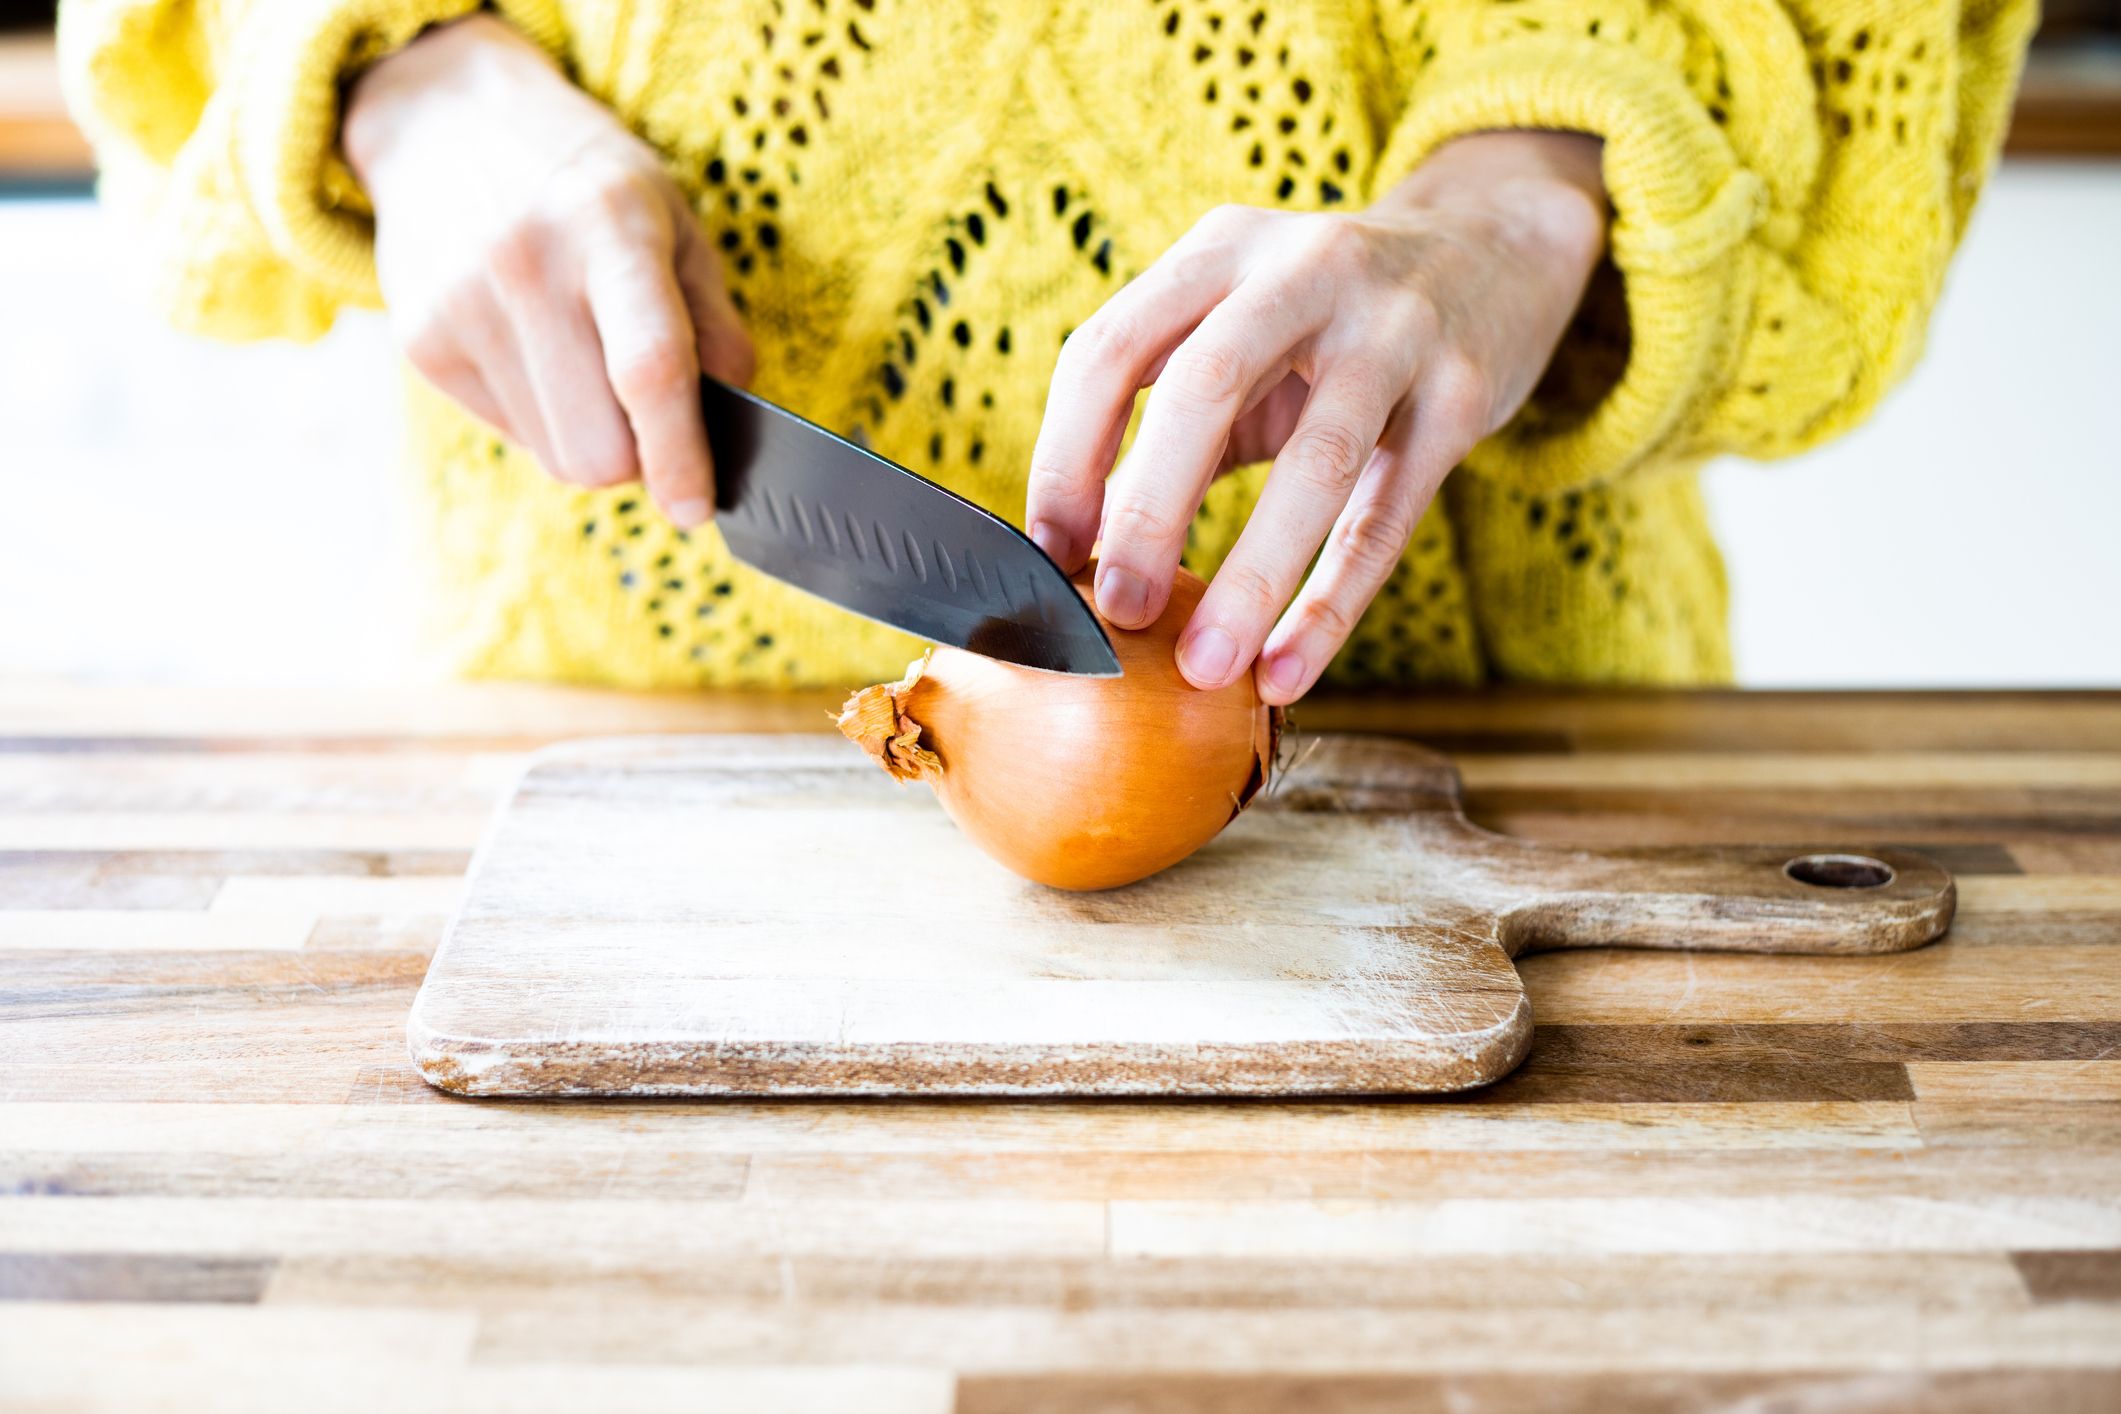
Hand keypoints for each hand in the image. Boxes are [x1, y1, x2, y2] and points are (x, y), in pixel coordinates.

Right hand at [344, 15, 752, 527]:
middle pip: (596, 449)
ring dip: (590, 437)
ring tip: (586, 360)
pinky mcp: (422, 344)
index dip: (680, 456)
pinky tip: (538, 351)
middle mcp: (525, 266)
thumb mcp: (674, 221)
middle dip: (639, 457)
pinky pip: (511, 435)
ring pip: (555, 457)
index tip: (697, 509)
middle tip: (651, 414)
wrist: (444, 121)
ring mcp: (461, 308)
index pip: (648, 370)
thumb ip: (713, 322)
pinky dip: (542, 417)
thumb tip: (732, 417)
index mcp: (608, 228)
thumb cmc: (586, 181)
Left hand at [1026, 130, 1606, 702]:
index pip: (1110, 349)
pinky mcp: (1464, 394)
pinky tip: (1286, 673)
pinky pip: (1387, 517)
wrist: (1496, 251)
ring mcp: (1395, 327)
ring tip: (1206, 667)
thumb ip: (1163, 425)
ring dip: (1251, 577)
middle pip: (1205, 387)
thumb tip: (1077, 551)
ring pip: (1316, 461)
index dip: (1066, 458)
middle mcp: (1305, 267)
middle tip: (1119, 612)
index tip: (1048, 555)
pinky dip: (1330, 606)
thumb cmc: (1330, 321)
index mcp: (1220, 250)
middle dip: (1151, 511)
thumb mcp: (1240, 335)